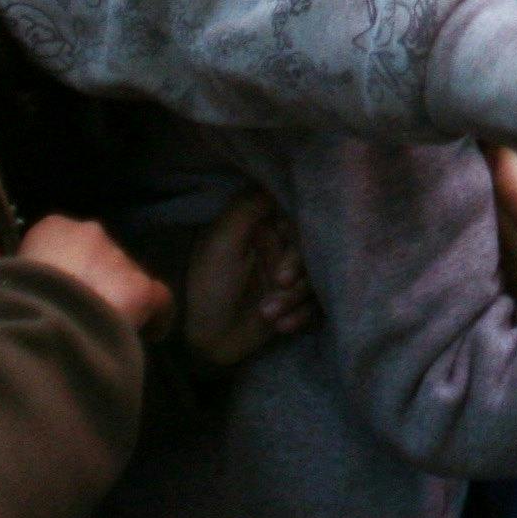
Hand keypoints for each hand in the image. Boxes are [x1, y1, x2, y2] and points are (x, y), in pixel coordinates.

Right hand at [21, 211, 175, 336]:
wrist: (34, 317)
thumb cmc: (11, 301)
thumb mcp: (12, 279)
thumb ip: (36, 277)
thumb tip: (46, 294)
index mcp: (52, 228)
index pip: (72, 243)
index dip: (73, 270)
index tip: (68, 293)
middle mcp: (90, 233)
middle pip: (103, 258)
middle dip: (98, 282)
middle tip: (87, 311)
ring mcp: (118, 258)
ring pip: (127, 278)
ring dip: (120, 299)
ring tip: (107, 326)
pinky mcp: (139, 286)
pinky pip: (159, 300)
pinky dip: (155, 318)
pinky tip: (148, 334)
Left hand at [177, 188, 314, 366]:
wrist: (200, 338)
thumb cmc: (208, 284)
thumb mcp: (223, 240)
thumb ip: (249, 206)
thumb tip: (274, 179)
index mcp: (262, 226)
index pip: (299, 221)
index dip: (299, 241)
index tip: (285, 261)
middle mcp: (279, 247)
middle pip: (313, 253)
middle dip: (298, 274)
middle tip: (278, 286)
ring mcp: (288, 277)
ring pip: (316, 281)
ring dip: (295, 300)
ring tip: (268, 314)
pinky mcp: (294, 304)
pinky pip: (316, 307)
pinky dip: (301, 316)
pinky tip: (281, 326)